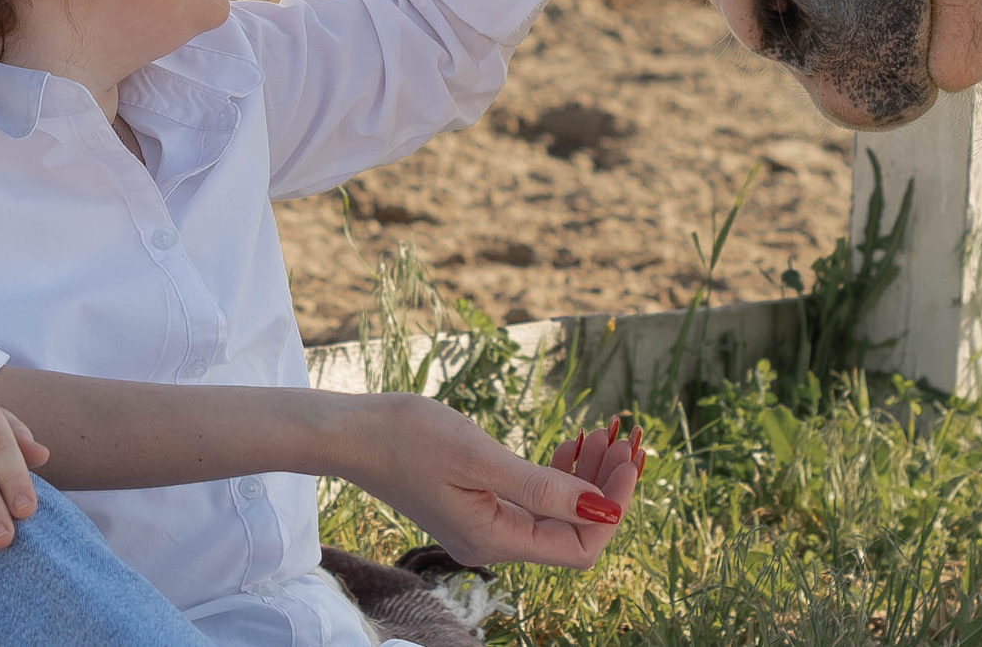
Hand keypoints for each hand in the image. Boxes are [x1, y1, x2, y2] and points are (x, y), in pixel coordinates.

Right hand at [337, 396, 638, 569]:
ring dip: (585, 476)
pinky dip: (557, 474)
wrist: (352, 434)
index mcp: (494, 541)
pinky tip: (570, 445)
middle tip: (625, 437)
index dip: (611, 508)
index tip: (629, 459)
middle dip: (604, 486)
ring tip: (603, 434)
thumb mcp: (480, 457)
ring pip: (555, 514)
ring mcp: (484, 528)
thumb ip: (542, 488)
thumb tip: (603, 511)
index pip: (579, 548)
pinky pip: (533, 502)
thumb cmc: (407, 437)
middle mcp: (492, 545)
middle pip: (571, 532)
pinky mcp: (476, 507)